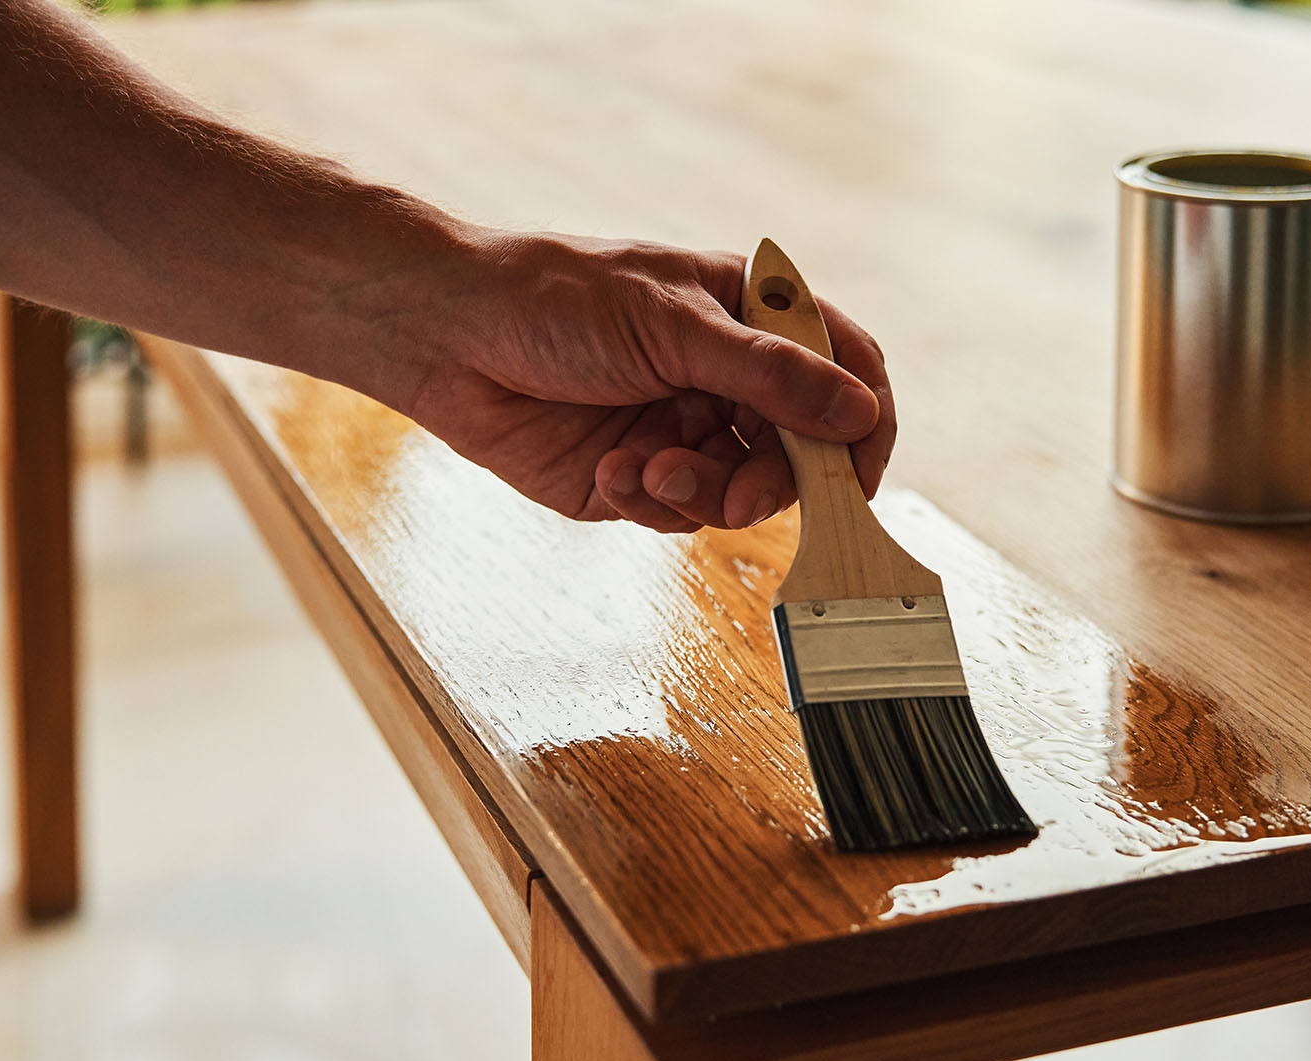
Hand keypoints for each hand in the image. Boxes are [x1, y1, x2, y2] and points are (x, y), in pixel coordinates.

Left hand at [396, 231, 895, 530]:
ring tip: (648, 468)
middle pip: (803, 450)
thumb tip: (859, 413)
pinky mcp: (640, 478)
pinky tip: (608, 469)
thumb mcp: (672, 326)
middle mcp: (730, 376)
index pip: (847, 369)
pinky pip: (677, 513)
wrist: (446, 336)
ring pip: (742, 493)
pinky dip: (649, 499)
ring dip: (700, 491)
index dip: (864, 425)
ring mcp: (688, 428)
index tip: (857, 477)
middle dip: (772, 480)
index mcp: (751, 316)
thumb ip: (770, 376)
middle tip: (739, 499)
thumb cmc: (553, 298)